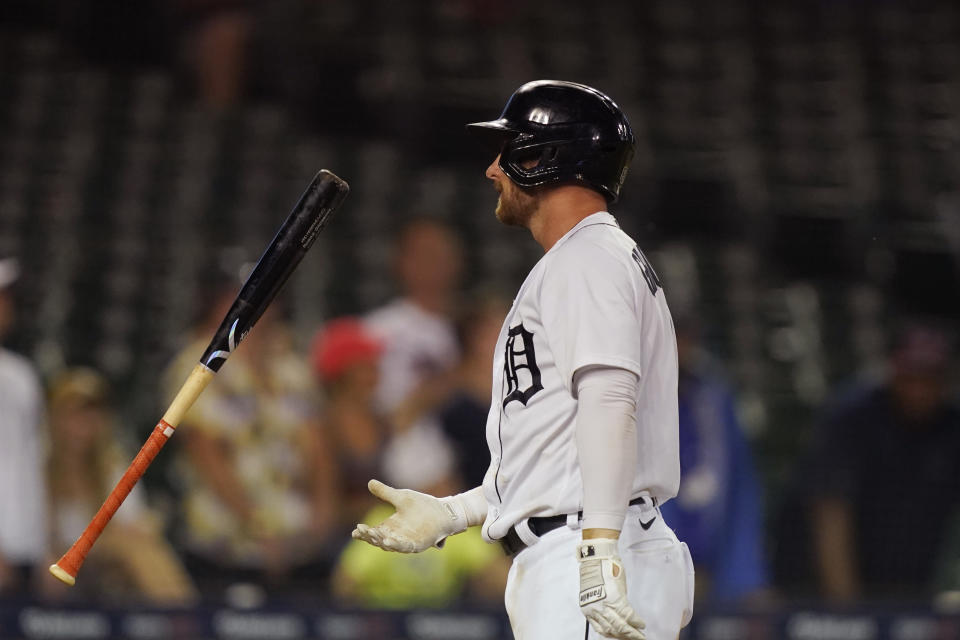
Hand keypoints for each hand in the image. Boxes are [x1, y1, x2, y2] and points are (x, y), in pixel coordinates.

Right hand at [351, 479, 467, 552]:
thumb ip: (385, 493)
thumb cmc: (422, 506)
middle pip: (378, 540)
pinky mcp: (418, 545)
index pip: (373, 532)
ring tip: (374, 536)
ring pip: (390, 545)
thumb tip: (370, 482)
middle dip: (370, 536)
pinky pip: (405, 547)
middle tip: (361, 531)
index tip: (355, 530)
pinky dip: (397, 545)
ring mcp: (406, 542)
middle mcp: (396, 536)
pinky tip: (389, 542)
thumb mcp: (401, 497)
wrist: (443, 511)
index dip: (363, 533)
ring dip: (382, 542)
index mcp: (389, 527)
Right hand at [577, 538, 645, 639]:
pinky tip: (613, 633)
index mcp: (613, 598)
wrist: (594, 558)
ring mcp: (593, 608)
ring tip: (627, 637)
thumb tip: (629, 615)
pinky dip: (605, 632)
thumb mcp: (621, 585)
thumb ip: (624, 602)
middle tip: (639, 637)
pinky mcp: (586, 609)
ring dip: (619, 635)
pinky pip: (596, 626)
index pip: (628, 617)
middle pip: (619, 627)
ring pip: (607, 629)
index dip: (637, 624)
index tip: (642, 625)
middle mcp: (602, 606)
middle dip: (631, 634)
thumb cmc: (609, 566)